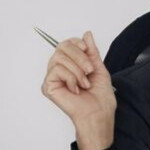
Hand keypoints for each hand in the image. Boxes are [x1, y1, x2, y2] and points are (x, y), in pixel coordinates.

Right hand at [41, 30, 116, 144]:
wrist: (99, 115)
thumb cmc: (100, 98)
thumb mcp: (98, 68)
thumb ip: (91, 51)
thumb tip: (86, 34)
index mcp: (71, 66)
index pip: (66, 44)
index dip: (76, 43)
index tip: (86, 48)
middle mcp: (59, 70)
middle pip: (61, 47)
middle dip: (79, 57)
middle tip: (90, 70)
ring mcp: (53, 78)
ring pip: (59, 57)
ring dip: (77, 70)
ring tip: (85, 83)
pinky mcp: (48, 86)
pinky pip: (56, 70)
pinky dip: (71, 78)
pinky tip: (76, 89)